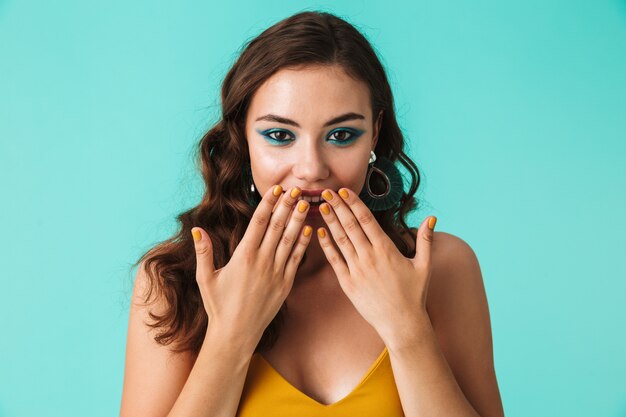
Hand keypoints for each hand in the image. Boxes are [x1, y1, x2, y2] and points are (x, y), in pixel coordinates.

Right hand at [191, 185, 311, 347]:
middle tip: (296, 188)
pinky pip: (297, 259)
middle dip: (287, 205)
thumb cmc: (218, 306)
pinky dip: (304, 243)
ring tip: (305, 203)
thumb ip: (204, 252)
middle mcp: (262, 261)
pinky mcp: (286, 284)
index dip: (268, 203)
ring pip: (290, 240)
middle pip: (278, 226)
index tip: (275, 188)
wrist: (236, 334)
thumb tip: (197, 229)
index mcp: (243, 256)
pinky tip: (309, 230)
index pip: (259, 222)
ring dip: (298, 220)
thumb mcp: (205, 278)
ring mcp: (276, 272)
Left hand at [316, 187, 436, 344]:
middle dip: (338, 206)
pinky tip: (319, 232)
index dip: (354, 203)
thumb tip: (432, 218)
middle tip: (327, 191)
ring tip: (321, 206)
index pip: (367, 220)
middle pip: (351, 225)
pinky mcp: (348, 284)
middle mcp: (370, 257)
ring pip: (340, 240)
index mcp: (386, 249)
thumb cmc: (414, 295)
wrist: (402, 324)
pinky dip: (326, 246)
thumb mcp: (424, 266)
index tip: (344, 191)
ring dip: (330, 222)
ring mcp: (357, 270)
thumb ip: (425, 240)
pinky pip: (334, 261)